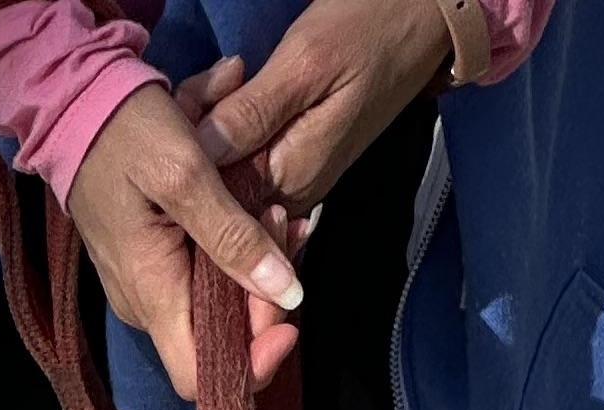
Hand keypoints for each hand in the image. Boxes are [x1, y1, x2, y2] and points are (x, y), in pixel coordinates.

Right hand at [68, 76, 301, 399]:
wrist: (76, 102)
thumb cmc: (125, 133)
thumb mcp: (186, 174)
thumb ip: (234, 238)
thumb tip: (288, 294)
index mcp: (151, 295)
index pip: (201, 377)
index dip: (251, 363)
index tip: (288, 316)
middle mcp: (147, 305)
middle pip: (221, 338)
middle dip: (265, 296)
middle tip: (284, 226)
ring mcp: (149, 285)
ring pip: (219, 304)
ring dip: (257, 264)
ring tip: (276, 208)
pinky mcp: (154, 262)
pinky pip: (206, 275)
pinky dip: (237, 248)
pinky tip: (257, 207)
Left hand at [197, 0, 451, 212]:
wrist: (423, 17)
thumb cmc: (368, 28)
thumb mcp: (307, 61)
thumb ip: (255, 113)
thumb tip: (202, 154)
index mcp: (293, 177)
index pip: (217, 197)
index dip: (189, 157)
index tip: (180, 108)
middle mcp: (292, 192)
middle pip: (220, 189)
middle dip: (196, 141)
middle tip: (202, 84)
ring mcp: (297, 178)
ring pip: (230, 172)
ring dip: (211, 129)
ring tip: (219, 78)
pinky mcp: (298, 158)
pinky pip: (247, 156)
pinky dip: (230, 125)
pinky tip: (230, 89)